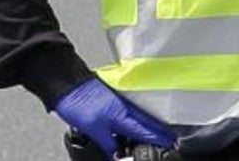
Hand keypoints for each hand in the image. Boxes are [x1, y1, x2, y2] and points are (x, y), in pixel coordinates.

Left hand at [53, 79, 174, 158]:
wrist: (68, 85)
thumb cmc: (78, 103)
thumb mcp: (93, 130)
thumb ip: (108, 143)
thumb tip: (118, 155)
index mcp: (122, 116)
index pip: (144, 130)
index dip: (157, 137)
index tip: (169, 142)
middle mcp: (125, 108)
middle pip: (146, 122)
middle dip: (158, 131)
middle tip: (169, 137)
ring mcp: (120, 102)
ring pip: (140, 116)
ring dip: (151, 124)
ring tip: (158, 131)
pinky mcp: (113, 99)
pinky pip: (132, 110)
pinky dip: (139, 117)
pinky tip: (137, 120)